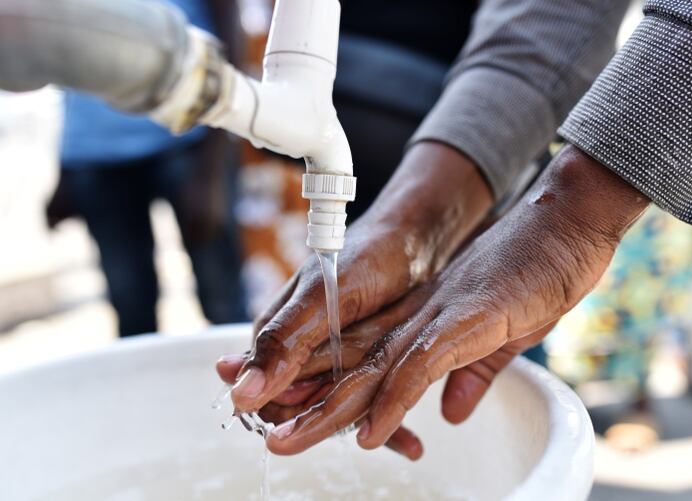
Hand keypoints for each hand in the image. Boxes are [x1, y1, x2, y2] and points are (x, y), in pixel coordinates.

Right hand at [218, 142, 493, 412]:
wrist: (417, 237)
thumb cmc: (368, 255)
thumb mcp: (322, 298)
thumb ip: (284, 343)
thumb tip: (240, 393)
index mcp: (278, 332)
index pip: (261, 393)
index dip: (282, 417)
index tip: (315, 429)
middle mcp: (302, 346)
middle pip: (299, 406)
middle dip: (329, 426)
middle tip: (369, 430)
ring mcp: (334, 354)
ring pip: (336, 406)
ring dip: (364, 425)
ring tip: (406, 445)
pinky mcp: (364, 358)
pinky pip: (366, 399)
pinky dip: (385, 417)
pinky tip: (412, 439)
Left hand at [251, 145, 648, 454]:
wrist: (567, 219)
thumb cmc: (540, 269)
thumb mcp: (503, 334)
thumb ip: (470, 371)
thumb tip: (451, 412)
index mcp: (423, 317)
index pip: (363, 356)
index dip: (327, 385)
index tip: (295, 415)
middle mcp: (418, 314)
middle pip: (351, 363)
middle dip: (307, 401)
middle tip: (268, 435)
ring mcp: (437, 314)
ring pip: (369, 368)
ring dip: (328, 409)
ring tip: (285, 441)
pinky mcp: (465, 318)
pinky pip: (418, 367)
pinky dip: (392, 403)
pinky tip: (368, 434)